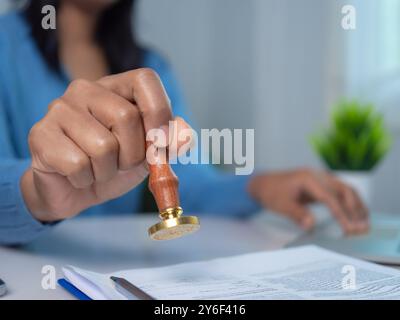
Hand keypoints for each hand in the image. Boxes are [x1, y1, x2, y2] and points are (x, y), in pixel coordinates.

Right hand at [22, 69, 190, 221]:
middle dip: (133, 155)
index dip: (159, 112)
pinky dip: (86, 180)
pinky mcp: (40, 134)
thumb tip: (186, 136)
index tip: (160, 142)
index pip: (145, 80)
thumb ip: (169, 142)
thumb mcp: (148, 154)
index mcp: (116, 88)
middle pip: (127, 117)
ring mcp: (59, 109)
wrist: (75, 191)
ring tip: (98, 169)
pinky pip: (78, 164)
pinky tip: (78, 175)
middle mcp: (85, 90)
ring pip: (103, 146)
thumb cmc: (113, 166)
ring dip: (109, 171)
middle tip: (121, 164)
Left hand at [248, 168, 368, 234]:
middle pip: (344, 190)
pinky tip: (356, 216)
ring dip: (357, 206)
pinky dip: (350, 203)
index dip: (341, 214)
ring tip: (364, 224)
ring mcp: (321, 179)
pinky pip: (340, 193)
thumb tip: (311, 225)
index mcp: (308, 178)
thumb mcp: (280, 205)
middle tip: (361, 228)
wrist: (264, 183)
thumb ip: (296, 214)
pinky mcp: (322, 185)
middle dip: (355, 209)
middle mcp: (318, 175)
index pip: (330, 197)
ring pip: (346, 190)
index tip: (348, 229)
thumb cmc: (271, 193)